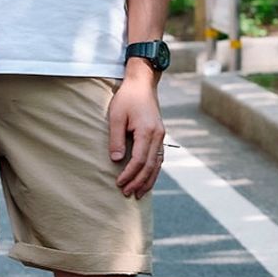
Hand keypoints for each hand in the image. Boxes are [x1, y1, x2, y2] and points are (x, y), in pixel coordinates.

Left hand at [108, 69, 165, 198]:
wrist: (142, 83)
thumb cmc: (127, 98)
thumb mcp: (116, 116)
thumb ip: (116, 138)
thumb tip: (116, 160)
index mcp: (147, 131)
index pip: (139, 160)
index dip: (129, 174)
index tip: (119, 183)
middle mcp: (158, 136)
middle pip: (150, 166)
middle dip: (139, 182)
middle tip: (127, 194)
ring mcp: (161, 136)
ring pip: (158, 164)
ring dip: (148, 180)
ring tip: (139, 193)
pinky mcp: (159, 135)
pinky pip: (159, 158)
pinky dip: (153, 171)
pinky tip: (147, 179)